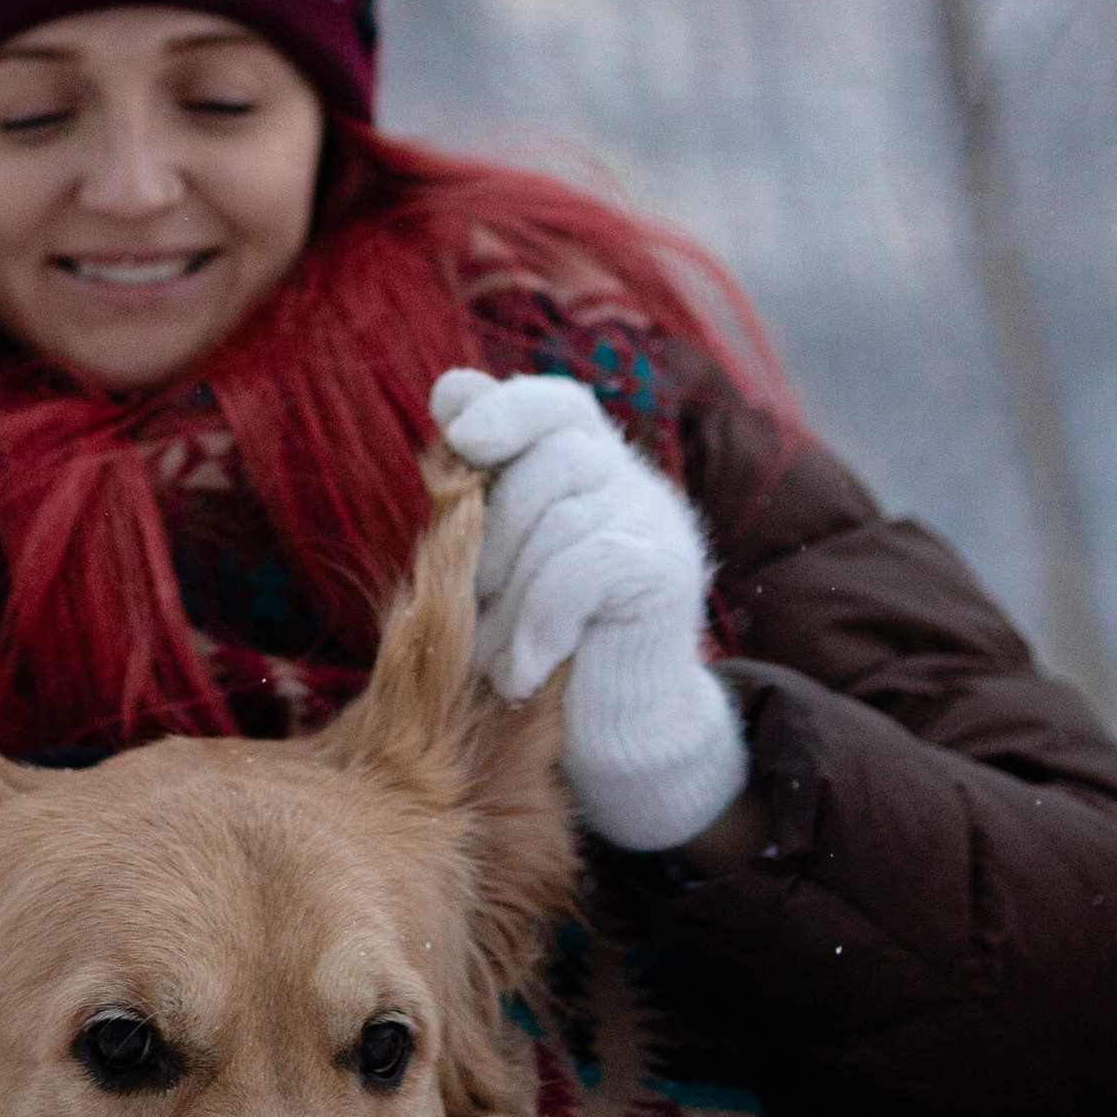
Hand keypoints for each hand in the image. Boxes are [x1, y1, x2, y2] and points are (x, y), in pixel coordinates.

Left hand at [430, 368, 747, 854]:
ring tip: (498, 656)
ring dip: (511, 596)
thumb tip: (450, 386)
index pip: (552, 402)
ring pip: (563, 517)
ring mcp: (654, 519)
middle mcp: (627, 478)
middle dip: (494, 535)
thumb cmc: (537, 642)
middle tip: (475, 607)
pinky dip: (541, 622)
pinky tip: (525, 670)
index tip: (458, 438)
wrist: (614, 730)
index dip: (505, 409)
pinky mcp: (666, 570)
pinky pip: (584, 569)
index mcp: (584, 462)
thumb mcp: (496, 558)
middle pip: (549, 459)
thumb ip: (476, 481)